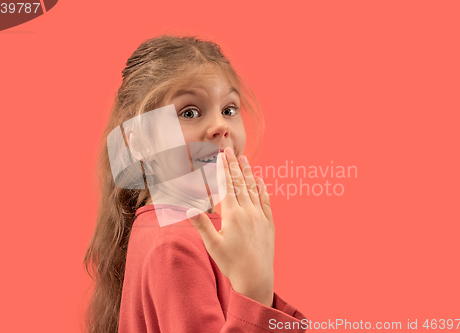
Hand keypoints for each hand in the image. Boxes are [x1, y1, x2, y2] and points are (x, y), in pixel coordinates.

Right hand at [186, 147, 274, 306]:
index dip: (222, 169)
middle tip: (229, 150)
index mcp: (232, 215)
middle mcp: (248, 212)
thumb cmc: (231, 263)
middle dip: (233, 165)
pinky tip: (260, 180)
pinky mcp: (269, 224)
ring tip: (244, 159)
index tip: (220, 156)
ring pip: (253, 189)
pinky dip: (262, 189)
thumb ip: (202, 225)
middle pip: (239, 183)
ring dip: (248, 173)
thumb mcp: (213, 245)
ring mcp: (260, 217)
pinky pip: (266, 201)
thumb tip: (189, 208)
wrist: (256, 278)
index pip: (226, 186)